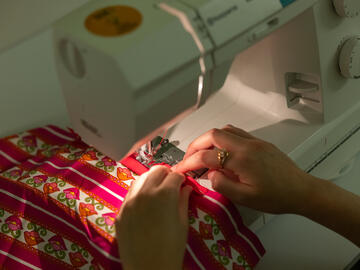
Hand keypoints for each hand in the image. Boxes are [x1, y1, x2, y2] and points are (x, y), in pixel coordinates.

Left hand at [116, 166, 192, 269]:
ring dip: (152, 179)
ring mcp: (130, 201)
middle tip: (172, 185)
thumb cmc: (171, 249)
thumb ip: (183, 200)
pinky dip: (140, 191)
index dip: (182, 178)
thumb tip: (185, 188)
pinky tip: (146, 201)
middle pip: (157, 170)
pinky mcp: (121, 211)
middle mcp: (145, 193)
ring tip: (158, 191)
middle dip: (167, 175)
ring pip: (141, 177)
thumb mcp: (182, 223)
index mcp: (164, 194)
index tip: (184, 183)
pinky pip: (130, 192)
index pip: (175, 175)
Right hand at [174, 125, 314, 213]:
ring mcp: (254, 142)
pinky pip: (236, 133)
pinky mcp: (260, 143)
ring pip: (225, 130)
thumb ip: (223, 185)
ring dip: (209, 139)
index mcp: (242, 159)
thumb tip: (210, 174)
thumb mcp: (246, 198)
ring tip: (202, 153)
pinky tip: (221, 151)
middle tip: (188, 157)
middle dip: (196, 144)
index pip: (207, 156)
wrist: (301, 191)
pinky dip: (223, 138)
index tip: (181, 168)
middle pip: (213, 135)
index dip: (189, 162)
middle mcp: (247, 145)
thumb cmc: (278, 197)